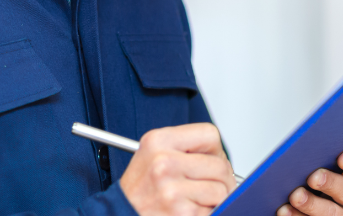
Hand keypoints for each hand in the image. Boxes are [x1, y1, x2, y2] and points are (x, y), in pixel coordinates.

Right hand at [120, 123, 236, 215]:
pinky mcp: (180, 212)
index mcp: (158, 141)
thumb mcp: (153, 154)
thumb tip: (222, 157)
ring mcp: (172, 190)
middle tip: (209, 185)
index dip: (215, 150)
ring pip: (221, 190)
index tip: (211, 160)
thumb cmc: (139, 188)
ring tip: (196, 199)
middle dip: (222, 179)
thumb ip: (185, 148)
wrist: (119, 214)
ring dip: (215, 199)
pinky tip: (189, 210)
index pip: (210, 134)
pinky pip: (214, 210)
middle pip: (220, 165)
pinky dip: (207, 213)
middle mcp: (164, 163)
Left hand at [277, 150, 342, 215]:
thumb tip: (307, 149)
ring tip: (296, 196)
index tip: (341, 158)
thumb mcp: (335, 170)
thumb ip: (327, 160)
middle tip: (313, 177)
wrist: (325, 206)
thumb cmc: (329, 181)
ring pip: (332, 213)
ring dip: (312, 204)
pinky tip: (285, 210)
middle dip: (330, 183)